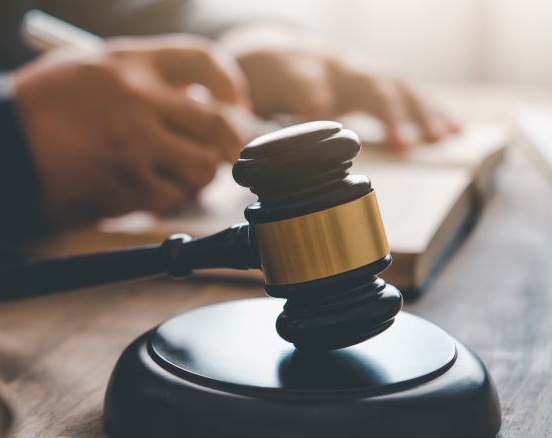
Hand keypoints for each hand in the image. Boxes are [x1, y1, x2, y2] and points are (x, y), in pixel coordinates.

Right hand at [14, 35, 248, 225]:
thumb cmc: (35, 108)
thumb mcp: (85, 68)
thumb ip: (138, 77)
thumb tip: (189, 101)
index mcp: (129, 62)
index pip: (203, 62)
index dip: (231, 86)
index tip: (234, 104)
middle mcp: (138, 100)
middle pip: (218, 123)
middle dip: (227, 145)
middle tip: (220, 155)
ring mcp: (133, 146)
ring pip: (200, 169)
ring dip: (195, 177)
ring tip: (173, 175)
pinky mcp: (122, 186)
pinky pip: (167, 199)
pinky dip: (163, 201)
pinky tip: (143, 192)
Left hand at [220, 25, 459, 148]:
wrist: (268, 52)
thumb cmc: (251, 83)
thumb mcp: (233, 98)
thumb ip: (233, 116)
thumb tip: (227, 133)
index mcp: (289, 71)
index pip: (304, 85)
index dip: (315, 101)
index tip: (330, 123)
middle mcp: (328, 65)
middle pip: (363, 82)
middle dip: (386, 110)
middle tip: (405, 143)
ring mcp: (355, 69)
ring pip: (392, 85)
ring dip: (419, 112)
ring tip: (441, 137)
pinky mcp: (371, 78)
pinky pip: (407, 90)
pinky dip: (430, 109)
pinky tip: (452, 129)